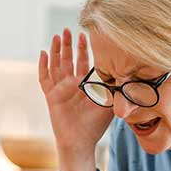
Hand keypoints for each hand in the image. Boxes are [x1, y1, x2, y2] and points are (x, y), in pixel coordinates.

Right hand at [39, 28, 112, 170]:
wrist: (81, 141)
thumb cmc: (96, 125)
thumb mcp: (109, 103)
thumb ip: (116, 89)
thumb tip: (128, 74)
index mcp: (85, 84)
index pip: (84, 62)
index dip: (84, 48)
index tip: (86, 34)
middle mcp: (71, 84)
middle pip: (68, 59)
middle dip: (69, 44)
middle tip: (68, 29)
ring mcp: (60, 89)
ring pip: (56, 65)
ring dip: (56, 50)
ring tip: (58, 36)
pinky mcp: (51, 96)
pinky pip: (45, 78)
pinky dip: (43, 66)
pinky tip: (43, 53)